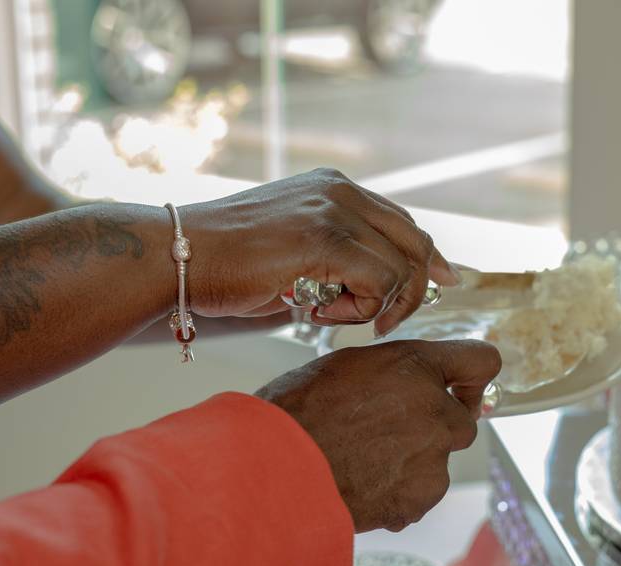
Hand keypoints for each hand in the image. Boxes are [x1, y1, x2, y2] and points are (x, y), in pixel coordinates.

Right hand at [182, 168, 460, 336]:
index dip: (428, 258)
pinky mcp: (324, 239)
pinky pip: (378, 281)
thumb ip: (337, 256)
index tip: (444, 281)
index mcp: (334, 187)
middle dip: (415, 289)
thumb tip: (376, 287)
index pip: (403, 222)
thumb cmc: (225, 263)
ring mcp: (333, 210)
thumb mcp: (293, 249)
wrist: (176, 256)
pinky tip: (319, 314)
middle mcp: (340, 191)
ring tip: (328, 314)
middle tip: (386, 322)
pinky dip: (361, 309)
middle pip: (415, 242)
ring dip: (375, 304)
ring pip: (401, 267)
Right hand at [255, 339, 501, 531]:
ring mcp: (432, 458)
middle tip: (388, 433)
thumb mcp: (347, 366)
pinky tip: (360, 485)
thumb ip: (395, 372)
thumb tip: (412, 382)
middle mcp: (436, 410)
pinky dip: (398, 493)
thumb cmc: (298, 410)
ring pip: (438, 460)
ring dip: (412, 462)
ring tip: (361, 462)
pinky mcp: (420, 498)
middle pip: (461, 421)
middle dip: (434, 427)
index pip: (482, 361)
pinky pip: (420, 494)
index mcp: (417, 367)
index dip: (472, 377)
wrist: (275, 467)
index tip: (459, 390)